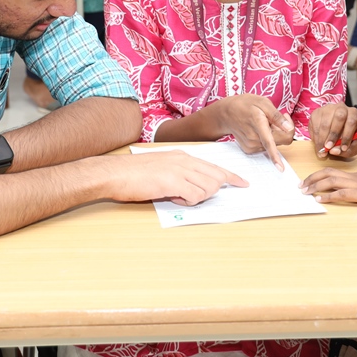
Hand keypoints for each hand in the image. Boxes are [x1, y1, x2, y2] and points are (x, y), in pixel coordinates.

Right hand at [100, 150, 247, 205]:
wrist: (114, 173)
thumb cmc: (133, 174)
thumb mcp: (160, 167)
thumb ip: (178, 174)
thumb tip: (192, 187)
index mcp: (182, 156)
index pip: (214, 165)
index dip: (231, 176)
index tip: (243, 183)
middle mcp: (184, 160)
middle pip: (216, 176)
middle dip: (215, 191)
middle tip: (197, 197)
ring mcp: (179, 170)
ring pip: (208, 187)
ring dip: (198, 198)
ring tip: (178, 196)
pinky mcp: (172, 182)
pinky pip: (194, 196)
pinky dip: (188, 201)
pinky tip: (173, 197)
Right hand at [210, 95, 295, 170]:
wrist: (226, 114)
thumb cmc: (245, 105)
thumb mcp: (262, 102)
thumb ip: (276, 116)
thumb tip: (288, 128)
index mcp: (258, 124)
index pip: (269, 143)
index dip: (276, 157)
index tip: (281, 168)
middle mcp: (254, 138)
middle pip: (279, 142)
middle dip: (284, 131)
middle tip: (281, 117)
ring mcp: (251, 145)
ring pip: (273, 144)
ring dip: (275, 134)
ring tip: (265, 122)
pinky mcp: (250, 149)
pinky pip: (266, 146)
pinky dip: (268, 139)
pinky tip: (260, 129)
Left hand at [300, 167, 356, 207]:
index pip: (336, 171)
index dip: (320, 174)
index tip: (310, 180)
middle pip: (329, 172)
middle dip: (312, 178)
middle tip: (301, 185)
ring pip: (331, 180)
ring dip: (315, 186)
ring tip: (305, 192)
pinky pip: (342, 194)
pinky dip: (328, 196)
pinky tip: (320, 200)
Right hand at [308, 103, 356, 158]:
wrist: (334, 130)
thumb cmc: (345, 137)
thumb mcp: (352, 145)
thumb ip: (348, 150)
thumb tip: (334, 150)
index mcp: (353, 114)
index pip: (352, 122)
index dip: (347, 136)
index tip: (343, 148)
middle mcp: (341, 108)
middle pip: (339, 118)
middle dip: (333, 135)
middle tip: (329, 148)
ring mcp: (327, 109)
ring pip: (325, 124)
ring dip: (322, 139)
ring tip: (322, 151)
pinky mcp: (316, 113)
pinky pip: (314, 125)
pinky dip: (315, 138)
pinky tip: (318, 144)